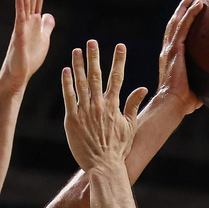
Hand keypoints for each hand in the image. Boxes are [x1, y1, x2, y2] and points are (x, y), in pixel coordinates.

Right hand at [0, 0, 55, 90]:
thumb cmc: (29, 59)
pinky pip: (19, 20)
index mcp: (34, 22)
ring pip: (24, 5)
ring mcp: (22, 28)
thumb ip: (46, 26)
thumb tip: (49, 15)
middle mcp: (27, 22)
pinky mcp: (19, 37)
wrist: (18, 75)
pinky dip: (19, 8)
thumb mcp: (44, 39)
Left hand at [62, 40, 148, 172]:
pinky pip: (69, 97)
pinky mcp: (72, 119)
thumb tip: (143, 88)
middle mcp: (99, 105)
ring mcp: (85, 111)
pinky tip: (65, 70)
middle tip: (92, 41)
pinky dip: (67, 83)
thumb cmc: (118, 148)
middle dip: (94, 57)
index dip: (119, 60)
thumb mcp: (130, 126)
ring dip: (78, 65)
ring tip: (76, 50)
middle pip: (97, 75)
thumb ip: (133, 105)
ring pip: (81, 83)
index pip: (117, 78)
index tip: (120, 46)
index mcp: (114, 105)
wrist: (104, 166)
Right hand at [156, 0, 203, 114]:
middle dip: (181, 9)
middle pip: (173, 24)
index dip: (180, 23)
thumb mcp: (198, 89)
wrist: (172, 103)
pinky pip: (183, 27)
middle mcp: (168, 51)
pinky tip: (199, 4)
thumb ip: (206, 83)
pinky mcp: (174, 49)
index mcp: (171, 58)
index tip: (188, 13)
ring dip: (185, 7)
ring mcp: (170, 49)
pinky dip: (190, 14)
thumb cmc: (184, 102)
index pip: (175, 36)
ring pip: (176, 22)